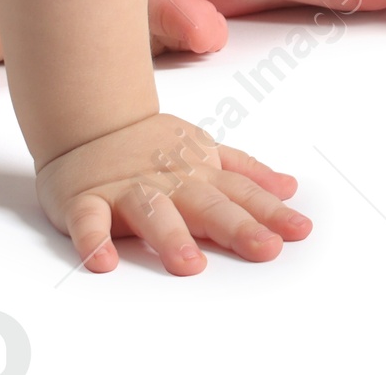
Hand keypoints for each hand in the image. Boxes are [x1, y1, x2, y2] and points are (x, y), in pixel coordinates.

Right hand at [35, 112, 311, 274]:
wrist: (91, 121)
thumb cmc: (153, 147)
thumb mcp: (205, 153)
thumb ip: (246, 174)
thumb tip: (289, 188)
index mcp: (198, 172)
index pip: (240, 193)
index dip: (270, 212)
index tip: (299, 231)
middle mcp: (168, 181)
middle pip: (206, 205)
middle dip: (237, 227)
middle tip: (266, 249)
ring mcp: (127, 189)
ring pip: (151, 212)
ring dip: (170, 237)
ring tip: (189, 265)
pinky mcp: (86, 199)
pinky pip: (88, 220)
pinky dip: (94, 238)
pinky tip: (104, 260)